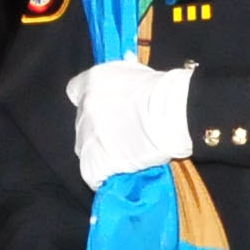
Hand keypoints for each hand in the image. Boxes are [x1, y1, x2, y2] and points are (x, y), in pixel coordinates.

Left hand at [67, 57, 192, 184]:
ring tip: (123, 156)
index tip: (104, 107)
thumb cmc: (163, 91)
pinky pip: (93, 173)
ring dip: (101, 151)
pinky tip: (118, 174)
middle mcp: (84, 107)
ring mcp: (87, 135)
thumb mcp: (136, 73)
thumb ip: (121, 80)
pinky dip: (103, 175)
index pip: (76, 90)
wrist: (173, 113)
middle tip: (122, 134)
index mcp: (92, 81)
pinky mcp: (94, 162)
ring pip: (86, 148)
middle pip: (82, 122)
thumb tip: (124, 79)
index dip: (91, 101)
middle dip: (99, 128)